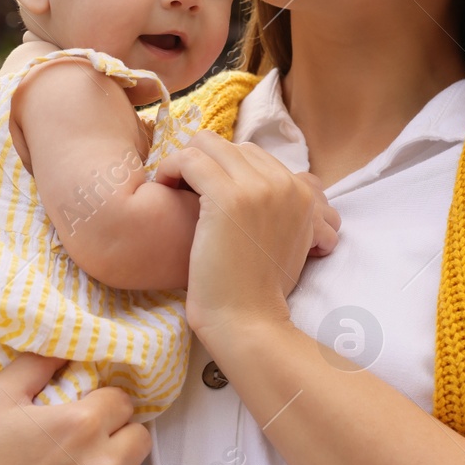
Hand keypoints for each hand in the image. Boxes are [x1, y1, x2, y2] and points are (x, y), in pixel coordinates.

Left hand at [150, 131, 340, 338]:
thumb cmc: (258, 290)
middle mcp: (285, 184)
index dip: (224, 170)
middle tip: (187, 190)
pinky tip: (163, 187)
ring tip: (173, 187)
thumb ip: (282, 210)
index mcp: (302, 193)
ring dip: (185, 162)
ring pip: (208, 143)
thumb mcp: (289, 243)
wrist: (248, 320)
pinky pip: (189, 158)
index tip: (205, 192)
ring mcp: (257, 188)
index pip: (254, 156)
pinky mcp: (227, 197)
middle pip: (232, 146)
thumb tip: (259, 190)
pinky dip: (170, 167)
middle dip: (206, 164)